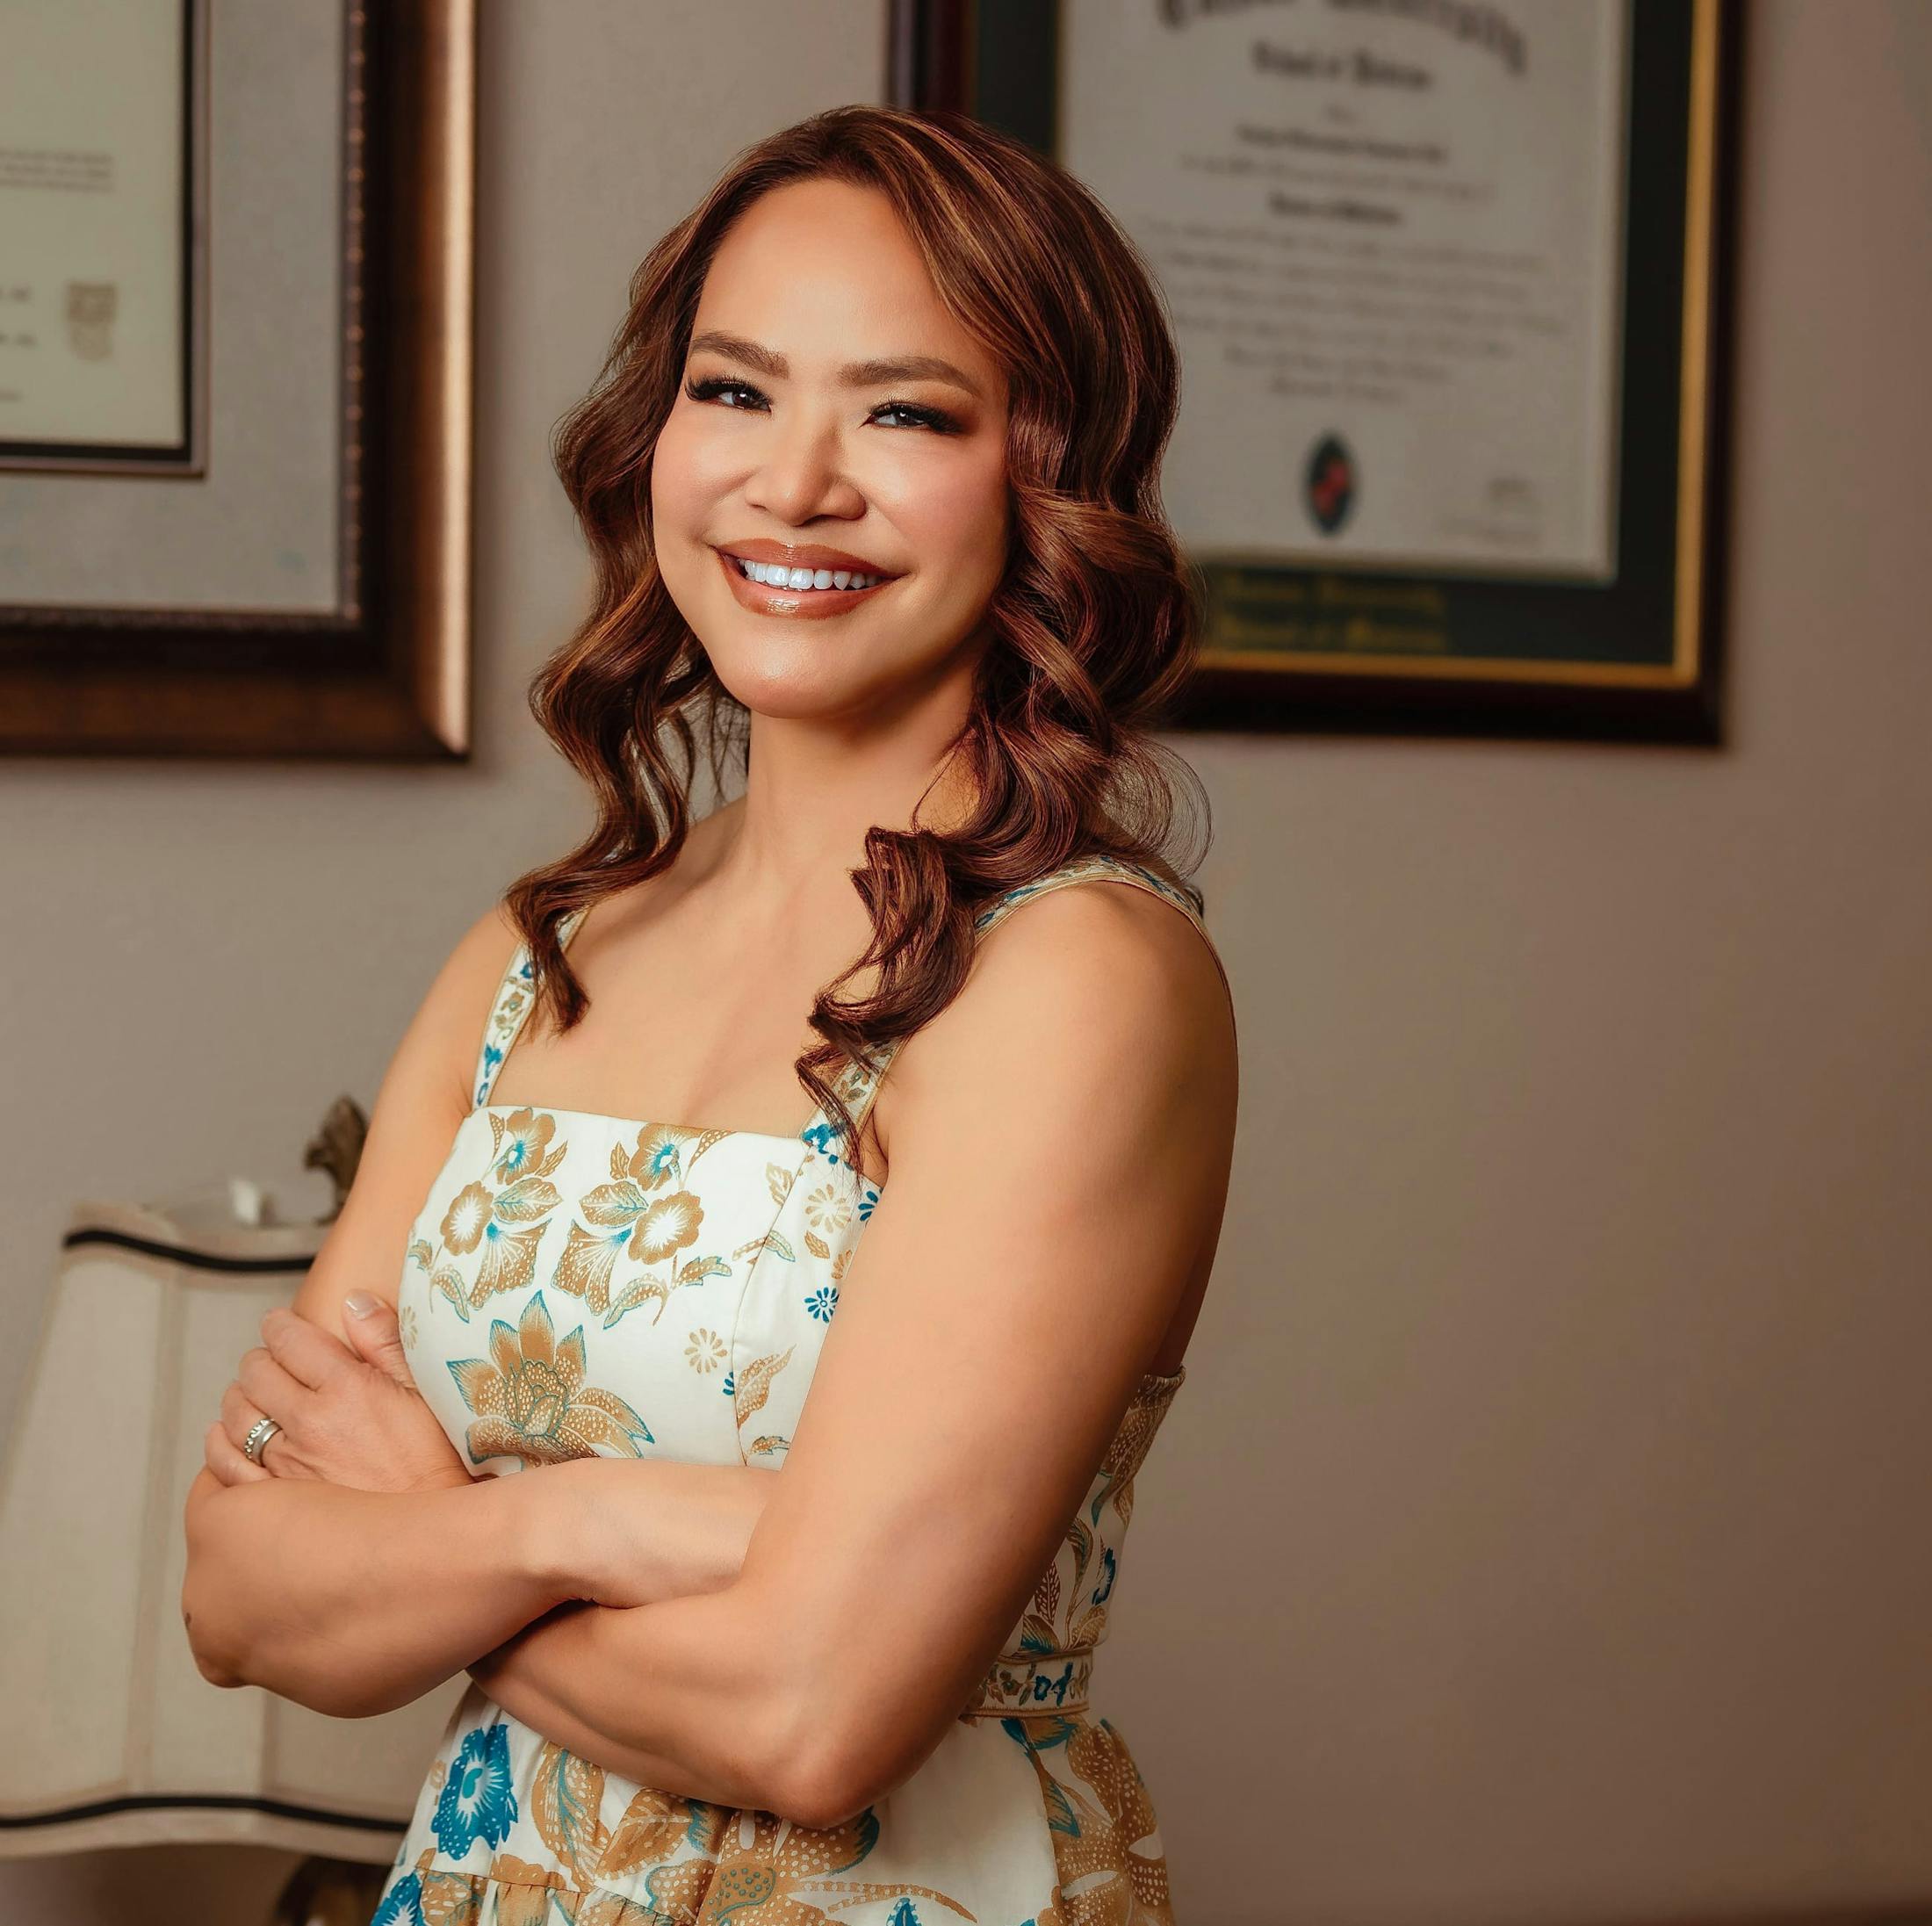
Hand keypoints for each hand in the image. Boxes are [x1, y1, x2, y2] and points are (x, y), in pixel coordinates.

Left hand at [203, 1296, 475, 1494]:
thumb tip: (354, 1300)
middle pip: (255, 1372)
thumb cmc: (438, 1465)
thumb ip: (385, 1342)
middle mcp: (309, 1423)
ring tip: (255, 1395)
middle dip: (260, 1358)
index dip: (280, 1325)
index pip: (289, 1338)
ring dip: (240, 1396)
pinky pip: (223, 1463)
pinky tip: (230, 1437)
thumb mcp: (426, 1392)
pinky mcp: (272, 1502)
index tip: (282, 1325)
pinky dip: (219, 1443)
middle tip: (273, 1360)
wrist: (430, 1540)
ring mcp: (285, 1464)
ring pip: (235, 1414)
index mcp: (347, 1389)